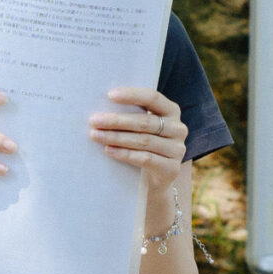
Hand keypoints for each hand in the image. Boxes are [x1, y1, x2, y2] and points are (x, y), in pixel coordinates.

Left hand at [93, 85, 188, 203]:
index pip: (152, 98)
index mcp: (171, 111)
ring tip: (95, 135)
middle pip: (145, 122)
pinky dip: (125, 154)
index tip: (110, 95)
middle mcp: (178, 128)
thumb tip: (101, 106)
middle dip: (117, 121)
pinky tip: (108, 151)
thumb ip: (131, 113)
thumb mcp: (142, 127)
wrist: (156, 179)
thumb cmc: (143, 144)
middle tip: (94, 121)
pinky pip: (145, 159)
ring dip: (116, 138)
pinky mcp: (172, 169)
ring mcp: (177, 150)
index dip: (132, 95)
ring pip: (143, 141)